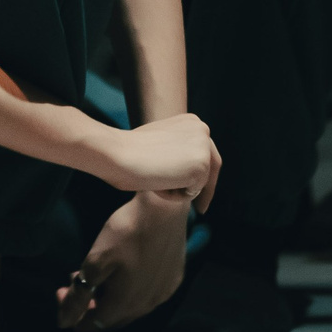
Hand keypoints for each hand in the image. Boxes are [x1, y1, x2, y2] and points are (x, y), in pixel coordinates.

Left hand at [58, 190, 188, 331]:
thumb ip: (79, 295)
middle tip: (74, 280)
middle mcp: (146, 307)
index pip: (93, 326)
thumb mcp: (95, 262)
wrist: (165, 208)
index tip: (60, 292)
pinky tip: (123, 272)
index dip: (73, 315)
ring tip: (96, 274)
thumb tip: (64, 323)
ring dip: (108, 297)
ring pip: (129, 308)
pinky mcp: (173, 280)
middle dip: (89, 305)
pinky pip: (145, 295)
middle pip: (111, 319)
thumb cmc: (125, 233)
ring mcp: (163, 294)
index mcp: (125, 306)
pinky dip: (128, 290)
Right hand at [96, 112, 219, 206]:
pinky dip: (175, 196)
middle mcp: (202, 129)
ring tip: (154, 181)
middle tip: (201, 210)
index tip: (198, 191)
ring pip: (199, 183)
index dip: (204, 174)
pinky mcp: (202, 166)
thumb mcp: (157, 144)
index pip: (206, 152)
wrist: (119, 153)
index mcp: (191, 121)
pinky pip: (192, 193)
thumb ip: (174, 151)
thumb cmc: (127, 151)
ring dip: (179, 190)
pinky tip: (158, 183)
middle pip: (213, 167)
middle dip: (206, 189)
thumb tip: (182, 169)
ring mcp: (204, 147)